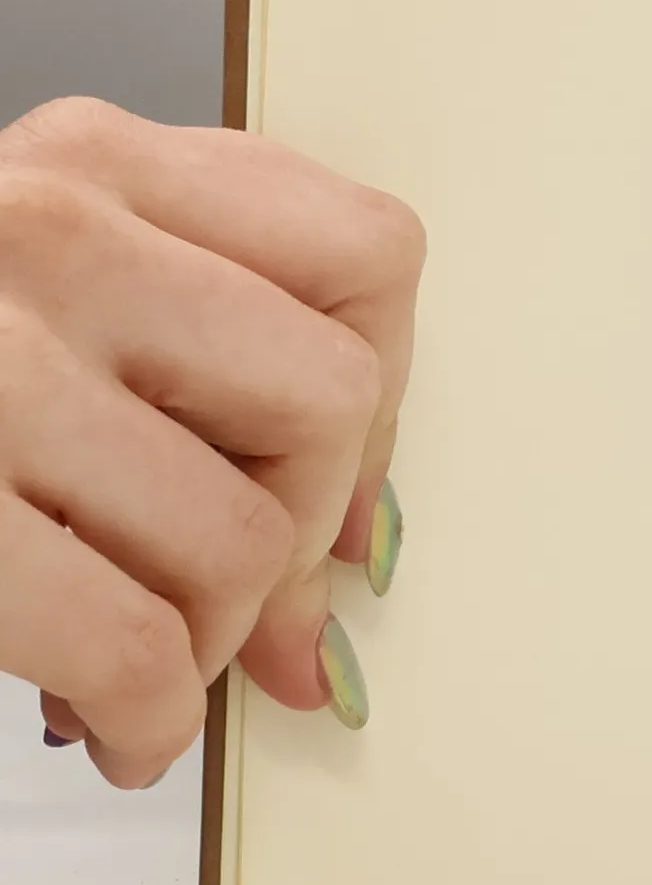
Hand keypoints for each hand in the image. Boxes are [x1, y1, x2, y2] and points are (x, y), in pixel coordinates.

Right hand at [0, 98, 424, 787]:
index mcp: (91, 161)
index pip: (370, 255)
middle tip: (220, 591)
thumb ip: (199, 383)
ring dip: (201, 641)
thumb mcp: (35, 302)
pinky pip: (134, 643)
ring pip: (243, 537)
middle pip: (332, 400)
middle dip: (294, 531)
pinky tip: (106, 723)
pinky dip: (144, 716)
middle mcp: (43, 227)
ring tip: (131, 657)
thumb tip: (351, 568)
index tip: (328, 481)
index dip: (384, 396)